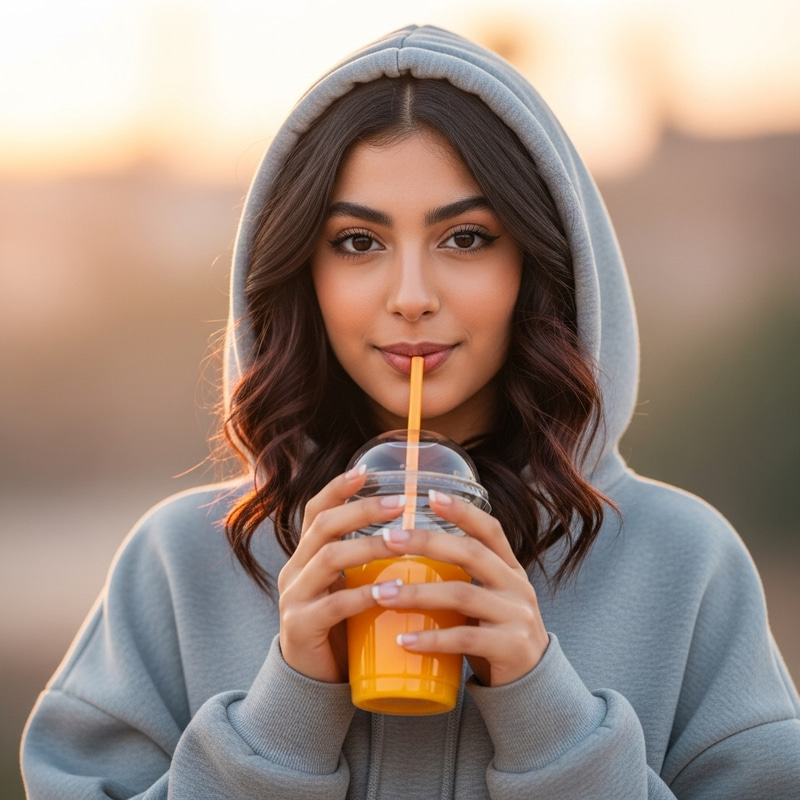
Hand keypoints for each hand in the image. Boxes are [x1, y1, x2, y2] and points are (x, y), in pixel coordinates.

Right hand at [276, 467, 404, 682]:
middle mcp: (295, 570)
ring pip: (328, 559)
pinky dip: (363, 596)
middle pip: (324, 527)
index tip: (368, 471)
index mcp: (306, 556)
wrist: (312, 684)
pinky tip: (389, 591)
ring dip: (368, 547)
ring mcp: (294, 599)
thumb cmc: (342, 629)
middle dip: (363, 511)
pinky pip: (333, 606)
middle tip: (401, 503)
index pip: (317, 511)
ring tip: (401, 541)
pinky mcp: (301, 628)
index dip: (339, 488)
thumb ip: (367, 564)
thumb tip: (416, 533)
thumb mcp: (350, 588)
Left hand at [372, 490, 548, 686]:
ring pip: (463, 595)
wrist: (531, 685)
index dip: (462, 510)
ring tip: (381, 594)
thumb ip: (461, 577)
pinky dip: (431, 638)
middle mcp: (517, 586)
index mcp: (510, 569)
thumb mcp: (487, 599)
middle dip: (427, 542)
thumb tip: (404, 553)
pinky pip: (465, 640)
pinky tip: (403, 640)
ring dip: (418, 593)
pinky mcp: (509, 648)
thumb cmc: (494, 635)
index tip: (429, 495)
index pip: (490, 530)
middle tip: (388, 539)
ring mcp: (516, 616)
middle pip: (471, 553)